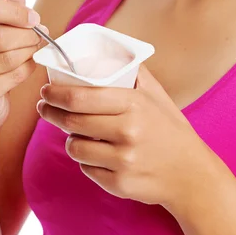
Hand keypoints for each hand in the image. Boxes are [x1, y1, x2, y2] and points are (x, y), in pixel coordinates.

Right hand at [0, 0, 47, 132]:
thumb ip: (5, 3)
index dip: (14, 11)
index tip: (33, 18)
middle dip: (28, 36)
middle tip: (40, 35)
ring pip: (8, 58)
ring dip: (29, 52)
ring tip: (34, 48)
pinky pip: (12, 76)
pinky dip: (27, 69)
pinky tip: (26, 65)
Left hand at [37, 63, 209, 209]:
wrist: (191, 173)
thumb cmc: (171, 129)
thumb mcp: (157, 95)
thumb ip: (134, 72)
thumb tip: (111, 51)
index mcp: (134, 104)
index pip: (81, 97)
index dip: (56, 93)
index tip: (46, 91)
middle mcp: (127, 131)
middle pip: (72, 121)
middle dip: (51, 113)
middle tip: (45, 107)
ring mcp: (122, 160)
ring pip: (74, 147)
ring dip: (71, 138)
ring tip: (79, 132)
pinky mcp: (118, 183)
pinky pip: (86, 169)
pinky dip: (87, 160)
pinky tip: (100, 154)